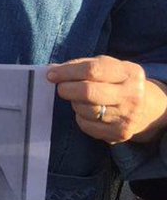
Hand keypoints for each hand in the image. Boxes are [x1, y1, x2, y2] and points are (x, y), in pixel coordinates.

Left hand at [48, 56, 166, 143]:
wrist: (147, 107)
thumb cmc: (118, 82)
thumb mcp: (107, 66)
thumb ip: (81, 65)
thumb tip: (53, 70)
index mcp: (129, 72)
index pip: (92, 70)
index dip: (67, 72)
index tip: (52, 75)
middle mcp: (132, 95)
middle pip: (88, 92)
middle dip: (67, 89)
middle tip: (61, 88)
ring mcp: (128, 116)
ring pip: (85, 110)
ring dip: (75, 103)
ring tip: (80, 99)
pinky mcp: (120, 133)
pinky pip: (87, 126)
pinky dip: (80, 118)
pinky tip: (87, 113)